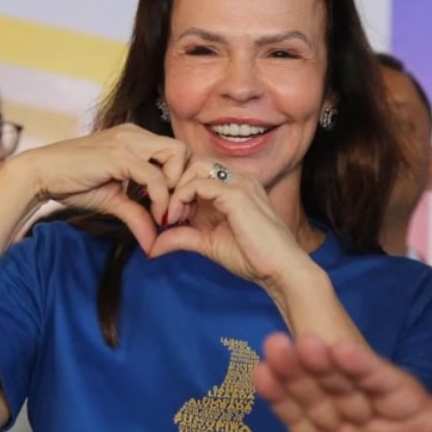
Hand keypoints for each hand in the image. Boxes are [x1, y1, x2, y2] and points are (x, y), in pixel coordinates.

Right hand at [17, 124, 188, 251]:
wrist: (40, 174)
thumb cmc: (73, 183)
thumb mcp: (113, 201)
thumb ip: (137, 216)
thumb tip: (153, 244)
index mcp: (136, 139)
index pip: (177, 152)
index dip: (182, 181)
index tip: (173, 209)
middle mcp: (135, 134)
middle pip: (183, 150)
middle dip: (185, 182)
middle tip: (174, 211)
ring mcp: (128, 141)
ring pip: (176, 156)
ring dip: (176, 188)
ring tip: (163, 213)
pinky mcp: (119, 155)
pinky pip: (155, 177)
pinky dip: (161, 199)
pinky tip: (153, 216)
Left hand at [147, 158, 308, 286]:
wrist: (279, 270)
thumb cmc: (252, 257)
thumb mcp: (208, 244)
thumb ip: (182, 237)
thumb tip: (152, 245)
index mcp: (234, 186)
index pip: (197, 170)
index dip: (177, 187)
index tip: (167, 215)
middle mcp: (238, 178)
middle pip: (194, 161)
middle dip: (173, 183)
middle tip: (165, 212)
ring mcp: (239, 183)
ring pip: (194, 167)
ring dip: (176, 189)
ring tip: (171, 216)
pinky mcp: (236, 195)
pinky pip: (198, 184)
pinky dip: (181, 199)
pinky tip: (176, 219)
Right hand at [253, 332, 431, 431]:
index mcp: (409, 406)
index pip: (384, 383)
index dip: (364, 366)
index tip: (342, 348)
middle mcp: (372, 407)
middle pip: (343, 384)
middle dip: (320, 364)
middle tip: (296, 342)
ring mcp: (345, 426)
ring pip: (316, 397)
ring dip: (293, 374)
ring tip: (271, 349)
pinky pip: (300, 424)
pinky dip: (280, 402)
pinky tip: (262, 377)